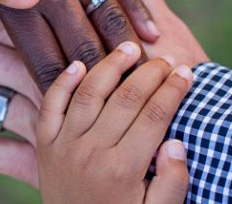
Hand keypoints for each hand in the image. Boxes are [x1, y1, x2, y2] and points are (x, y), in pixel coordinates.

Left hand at [36, 44, 190, 202]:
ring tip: (128, 48)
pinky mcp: (45, 148)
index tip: (187, 72)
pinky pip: (50, 107)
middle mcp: (91, 153)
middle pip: (126, 98)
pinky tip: (78, 64)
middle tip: (165, 58)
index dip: (173, 90)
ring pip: (88, 93)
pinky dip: (62, 83)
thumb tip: (177, 142)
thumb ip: (173, 182)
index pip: (154, 115)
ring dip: (109, 66)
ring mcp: (64, 148)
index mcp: (124, 169)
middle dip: (149, 73)